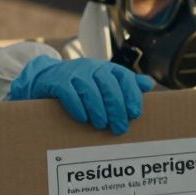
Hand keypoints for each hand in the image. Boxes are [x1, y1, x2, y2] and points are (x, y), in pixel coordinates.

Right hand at [9, 56, 154, 134]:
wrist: (46, 78)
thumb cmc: (81, 85)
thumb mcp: (104, 82)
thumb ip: (126, 84)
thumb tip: (149, 84)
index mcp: (107, 68)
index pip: (124, 78)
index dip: (131, 95)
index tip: (135, 113)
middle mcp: (92, 67)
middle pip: (109, 86)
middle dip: (116, 108)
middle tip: (119, 127)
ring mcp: (73, 72)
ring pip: (90, 90)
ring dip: (98, 109)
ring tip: (102, 125)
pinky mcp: (57, 81)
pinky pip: (69, 93)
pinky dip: (78, 107)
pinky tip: (83, 119)